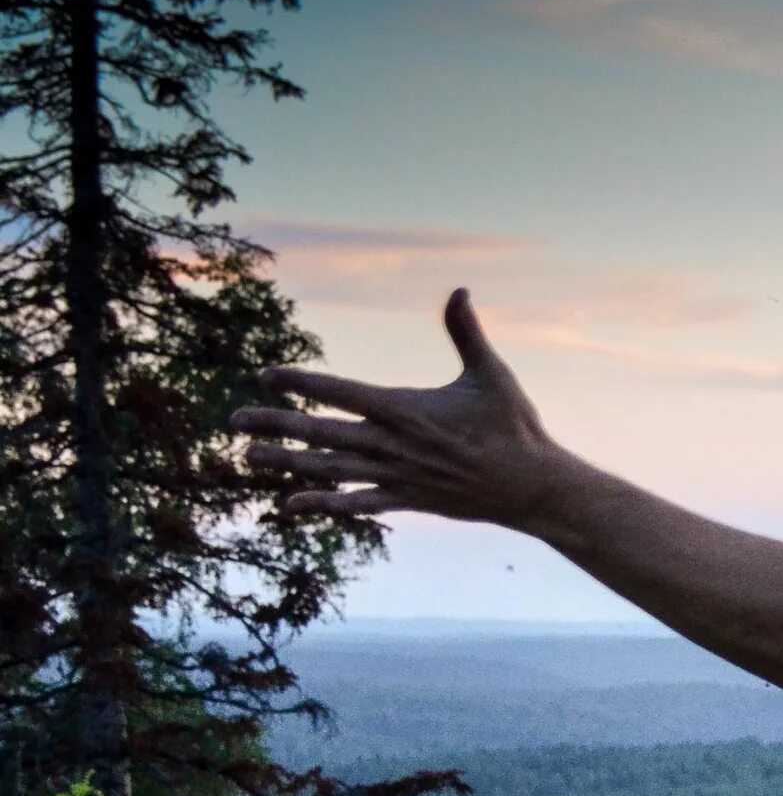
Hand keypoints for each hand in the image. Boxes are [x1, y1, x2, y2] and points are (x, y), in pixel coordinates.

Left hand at [231, 289, 577, 529]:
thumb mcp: (492, 375)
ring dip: (287, 463)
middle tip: (233, 421)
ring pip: (331, 469)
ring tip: (249, 458)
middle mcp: (393, 445)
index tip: (266, 374)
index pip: (340, 392)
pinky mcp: (409, 500)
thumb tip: (460, 290)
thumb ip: (467, 332)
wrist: (534, 488)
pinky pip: (357, 504)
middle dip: (275, 425)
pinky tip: (291, 505)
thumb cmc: (515, 428)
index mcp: (406, 409)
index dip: (301, 383)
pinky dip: (324, 504)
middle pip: (321, 432)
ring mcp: (398, 476)